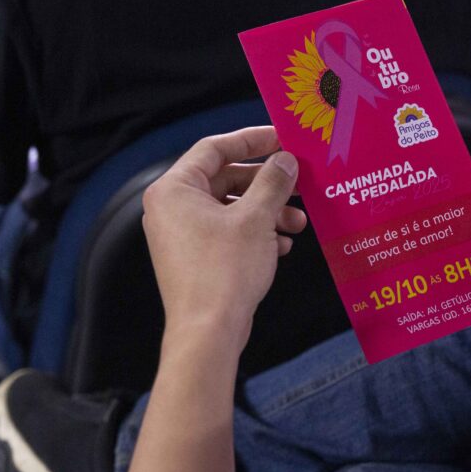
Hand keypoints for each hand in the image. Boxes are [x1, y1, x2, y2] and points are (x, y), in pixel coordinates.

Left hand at [141, 127, 305, 351]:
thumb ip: (273, 182)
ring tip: (297, 221)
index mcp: (174, 189)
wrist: (208, 332)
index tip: (282, 138)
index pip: (214, 148)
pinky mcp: (195, 258)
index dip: (252, 140)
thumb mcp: (256, 218)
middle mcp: (172, 208)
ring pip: (231, 208)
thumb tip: (285, 160)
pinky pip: (228, 232)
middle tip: (298, 182)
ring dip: (267, 211)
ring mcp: (182, 235)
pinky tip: (281, 245)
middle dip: (267, 184)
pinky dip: (256, 234)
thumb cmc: (223, 273)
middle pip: (225, 178)